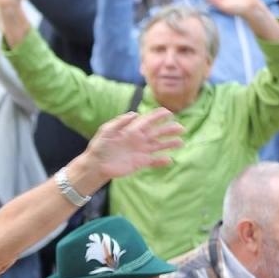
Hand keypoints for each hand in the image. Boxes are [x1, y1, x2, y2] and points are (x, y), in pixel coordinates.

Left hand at [69, 107, 183, 192]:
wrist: (96, 165)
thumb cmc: (100, 146)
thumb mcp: (107, 130)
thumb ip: (120, 122)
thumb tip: (135, 114)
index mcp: (133, 129)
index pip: (148, 120)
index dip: (158, 116)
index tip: (169, 112)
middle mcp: (139, 139)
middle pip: (158, 132)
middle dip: (169, 130)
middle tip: (181, 128)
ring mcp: (141, 151)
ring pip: (159, 146)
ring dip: (170, 144)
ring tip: (181, 142)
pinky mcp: (140, 163)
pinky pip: (153, 161)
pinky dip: (161, 161)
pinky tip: (169, 160)